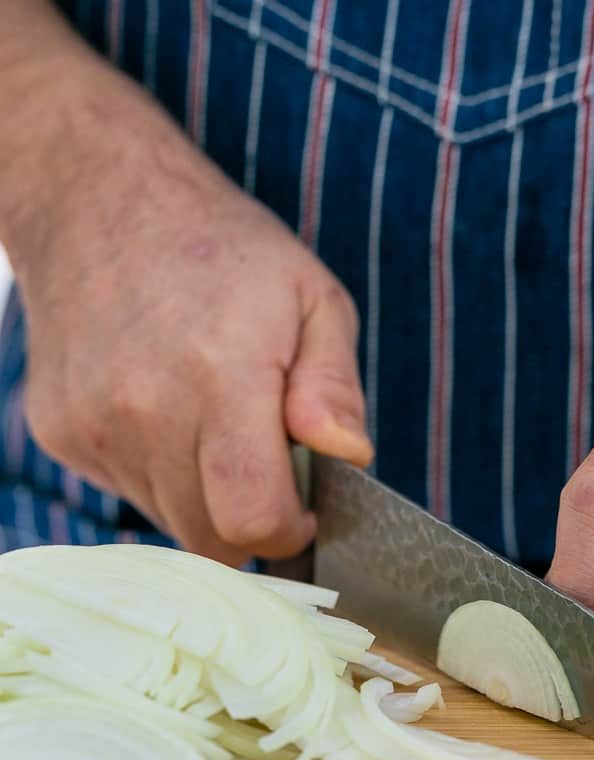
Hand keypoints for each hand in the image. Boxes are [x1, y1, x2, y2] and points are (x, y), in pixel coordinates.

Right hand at [12, 64, 370, 564]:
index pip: (250, 519)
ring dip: (204, 496)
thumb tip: (347, 456)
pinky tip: (165, 412)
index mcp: (221, 376)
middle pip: (209, 538)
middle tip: (264, 464)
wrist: (99, 201)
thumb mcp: (313, 298)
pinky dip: (159, 473)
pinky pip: (128, 490)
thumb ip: (335, 386)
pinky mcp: (61, 434)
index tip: (303, 509)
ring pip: (169, 520)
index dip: (288, 531)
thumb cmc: (224, 250)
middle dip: (249, 519)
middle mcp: (145, 411)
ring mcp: (94, 427)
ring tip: (212, 422)